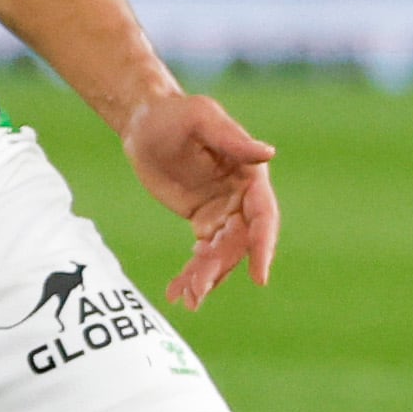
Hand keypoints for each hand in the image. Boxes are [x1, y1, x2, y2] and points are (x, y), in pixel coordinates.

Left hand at [124, 90, 277, 309]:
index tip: (259, 277)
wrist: (144, 122)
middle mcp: (242, 197)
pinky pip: (202, 254)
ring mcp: (223, 212)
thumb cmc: (175, 114)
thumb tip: (268, 154)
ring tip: (186, 298)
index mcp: (250, 175)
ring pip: (221, 254)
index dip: (263, 246)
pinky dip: (192, 274)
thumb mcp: (201, 119)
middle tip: (196, 291)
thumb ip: (232, 139)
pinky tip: (177, 293)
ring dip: (206, 278)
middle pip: (239, 243)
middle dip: (220, 268)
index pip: (263, 216)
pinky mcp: (203, 222)